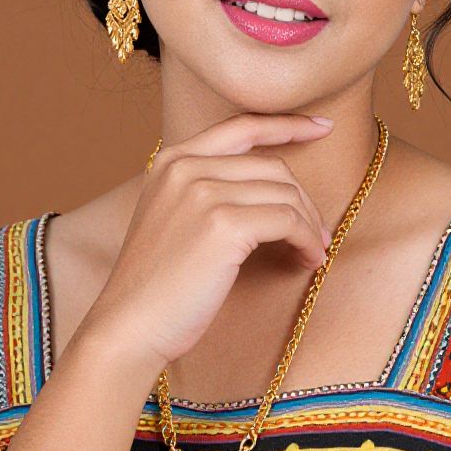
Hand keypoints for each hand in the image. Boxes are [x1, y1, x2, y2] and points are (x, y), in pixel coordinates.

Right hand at [83, 113, 333, 367]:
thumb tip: (273, 186)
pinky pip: (288, 220)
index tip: (322, 126)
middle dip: (304, 199)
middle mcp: (186, 166)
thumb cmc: (158, 283)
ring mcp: (203, 192)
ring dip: (310, 224)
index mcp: (172, 159)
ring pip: (285, 193)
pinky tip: (310, 258)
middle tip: (318, 231)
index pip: (242, 126)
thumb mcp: (172, 216)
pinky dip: (308, 239)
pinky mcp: (223, 224)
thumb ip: (206, 188)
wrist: (128, 326)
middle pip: (272, 166)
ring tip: (315, 249)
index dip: (287, 124)